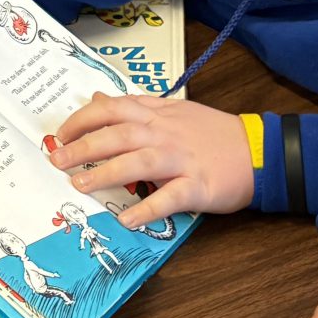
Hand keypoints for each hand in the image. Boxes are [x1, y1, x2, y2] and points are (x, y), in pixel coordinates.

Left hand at [50, 94, 253, 228]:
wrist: (259, 151)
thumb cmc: (213, 134)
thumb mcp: (173, 110)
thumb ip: (134, 105)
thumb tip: (96, 98)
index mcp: (158, 114)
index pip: (113, 108)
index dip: (83, 119)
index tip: (61, 134)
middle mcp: (166, 133)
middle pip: (118, 134)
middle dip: (84, 147)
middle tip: (58, 161)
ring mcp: (182, 159)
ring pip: (138, 161)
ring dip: (106, 174)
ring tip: (80, 187)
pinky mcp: (197, 185)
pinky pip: (169, 197)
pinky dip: (146, 208)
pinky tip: (126, 219)